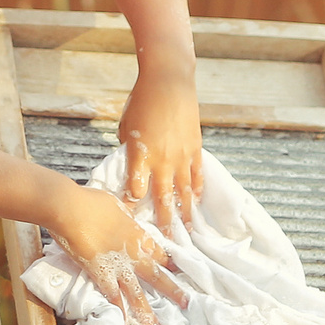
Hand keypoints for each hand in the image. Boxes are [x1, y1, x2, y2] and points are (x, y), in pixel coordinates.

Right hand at [47, 183, 184, 324]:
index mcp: (137, 233)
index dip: (169, 263)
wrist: (70, 208)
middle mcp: (133, 253)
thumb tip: (128, 211)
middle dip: (172, 290)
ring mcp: (117, 266)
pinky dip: (118, 310)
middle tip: (185, 303)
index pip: (159, 252)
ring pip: (137, 293)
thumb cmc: (90, 201)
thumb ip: (125, 212)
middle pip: (156, 276)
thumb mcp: (116, 203)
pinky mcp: (100, 274)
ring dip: (147, 312)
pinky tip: (123, 324)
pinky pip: (112, 296)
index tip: (179, 272)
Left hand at [118, 68, 202, 229]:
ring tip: (186, 232)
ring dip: (184, 213)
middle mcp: (162, 160)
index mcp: (140, 155)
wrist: (168, 81)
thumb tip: (131, 168)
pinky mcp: (195, 149)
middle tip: (164, 243)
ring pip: (184, 192)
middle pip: (163, 199)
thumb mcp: (126, 128)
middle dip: (162, 222)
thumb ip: (129, 151)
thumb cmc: (141, 101)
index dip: (131, 208)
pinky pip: (197, 175)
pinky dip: (197, 190)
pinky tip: (196, 202)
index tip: (129, 221)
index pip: (134, 191)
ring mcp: (181, 156)